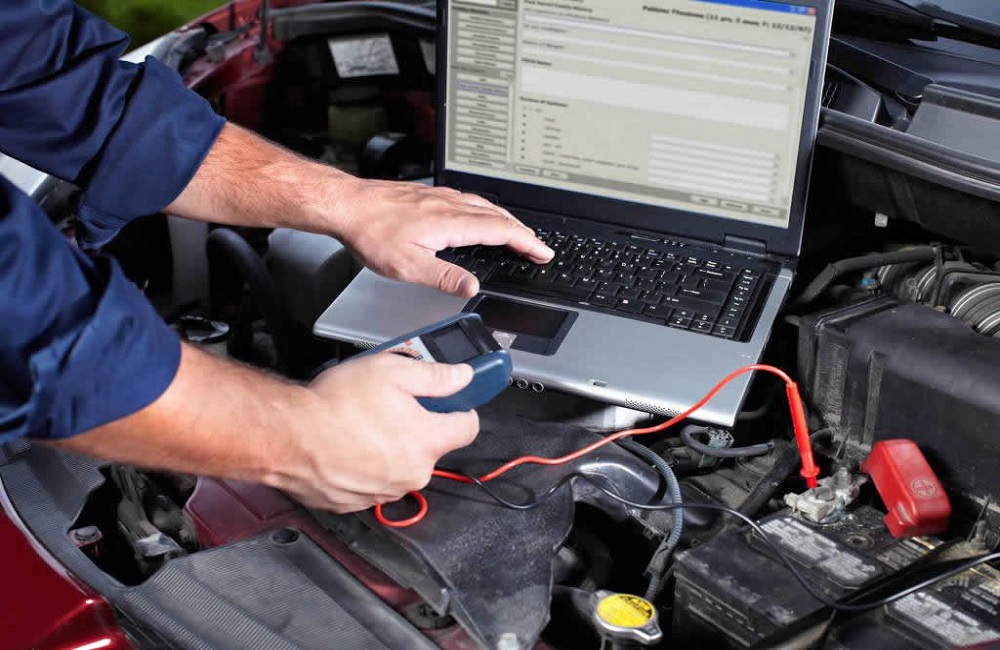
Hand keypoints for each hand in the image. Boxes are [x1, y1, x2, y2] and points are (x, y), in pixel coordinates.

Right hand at [282, 354, 478, 512]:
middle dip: (418, 426)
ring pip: (402, 465)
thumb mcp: (392, 371)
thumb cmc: (335, 405)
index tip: (453, 401)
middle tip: (392, 404)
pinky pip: (374, 481)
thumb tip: (462, 377)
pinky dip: (366, 466)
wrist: (286, 437)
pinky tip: (347, 445)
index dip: (462, 409)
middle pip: (431, 446)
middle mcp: (413, 473)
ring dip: (390, 447)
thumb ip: (435, 376)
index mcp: (428, 441)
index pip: (469, 428)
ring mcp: (385, 492)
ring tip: (362, 424)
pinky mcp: (358, 502)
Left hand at [331, 178, 553, 296]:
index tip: (542, 253)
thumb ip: (444, 277)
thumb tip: (472, 288)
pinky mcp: (428, 194)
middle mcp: (449, 205)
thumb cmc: (372, 232)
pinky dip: (485, 210)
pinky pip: (468, 200)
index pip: (501, 231)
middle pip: (498, 216)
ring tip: (516, 231)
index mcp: (451, 223)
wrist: (347, 205)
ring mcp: (439, 197)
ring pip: (484, 205)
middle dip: (523, 232)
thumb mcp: (409, 266)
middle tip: (537, 246)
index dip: (526, 243)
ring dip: (506, 220)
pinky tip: (478, 214)